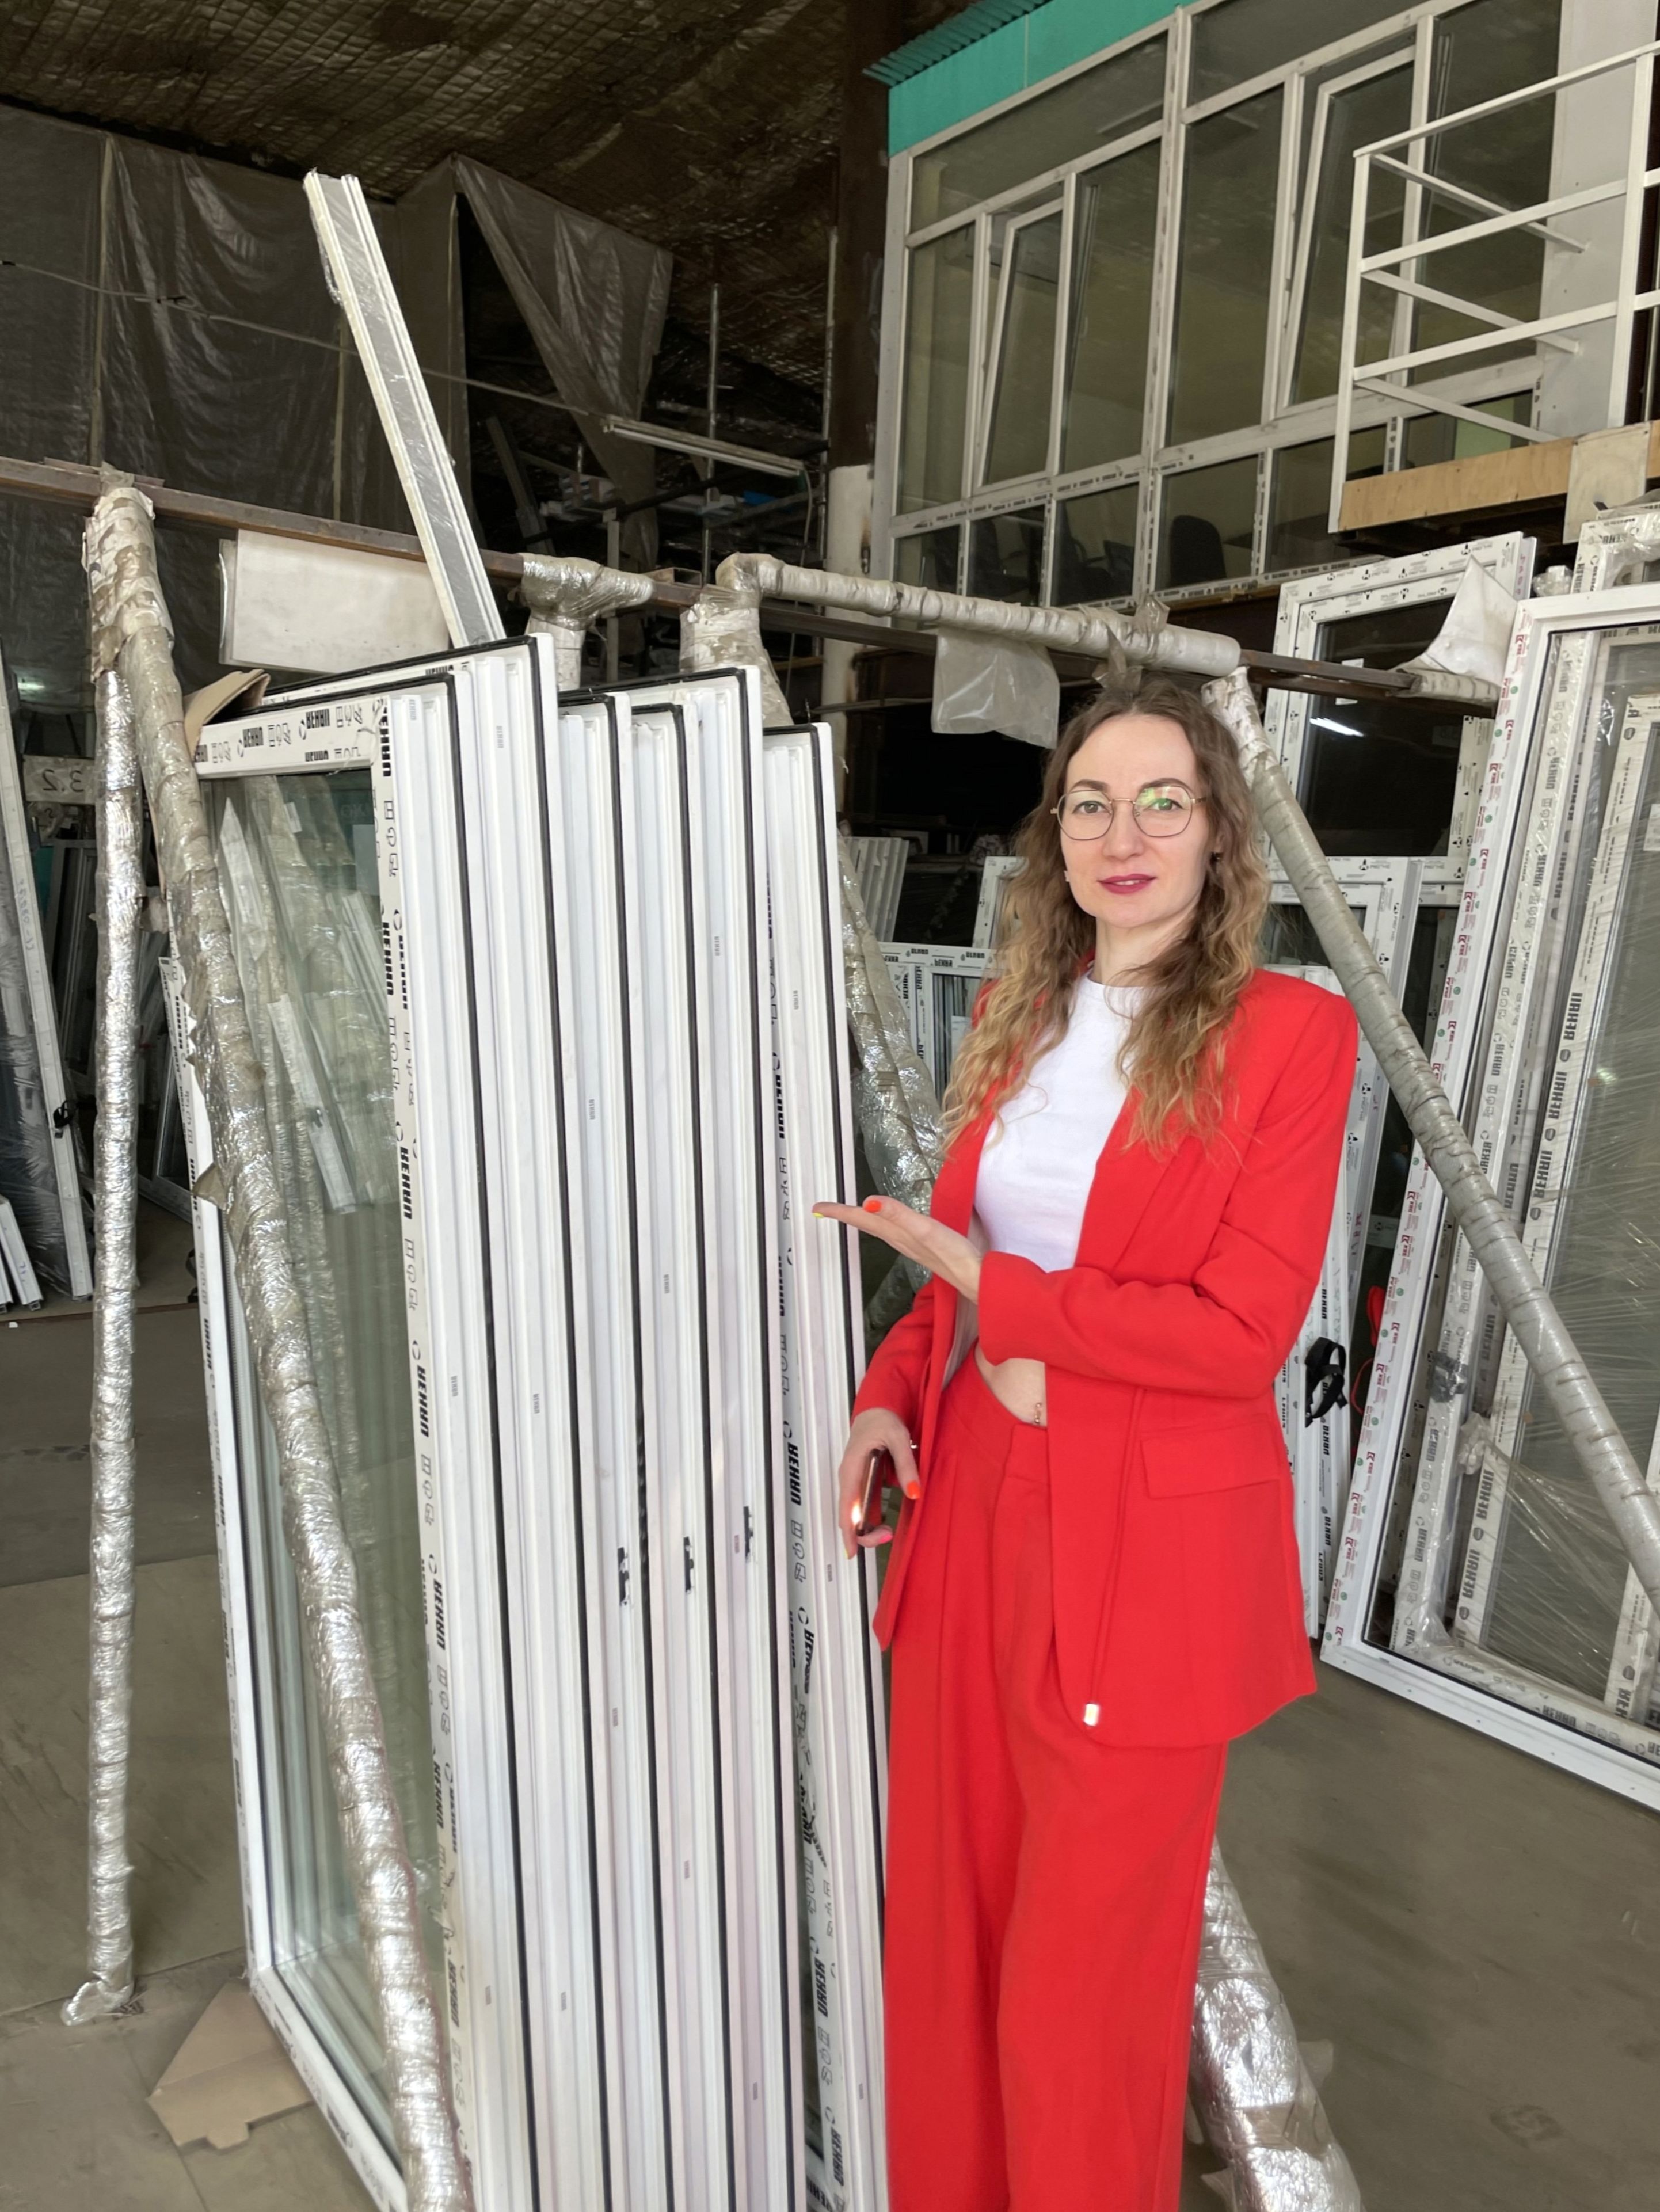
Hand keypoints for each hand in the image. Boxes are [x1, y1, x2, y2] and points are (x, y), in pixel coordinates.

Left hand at [812, 1195, 981, 1301]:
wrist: (975, 1278)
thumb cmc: (954, 1256)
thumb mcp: (924, 1230)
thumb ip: (897, 1214)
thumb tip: (868, 1202)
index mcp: (896, 1233)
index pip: (861, 1218)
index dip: (839, 1212)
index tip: (818, 1207)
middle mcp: (899, 1239)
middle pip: (865, 1223)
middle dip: (845, 1215)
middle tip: (825, 1209)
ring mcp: (910, 1244)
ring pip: (878, 1228)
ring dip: (862, 1219)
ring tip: (849, 1213)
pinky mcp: (923, 1246)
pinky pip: (894, 1232)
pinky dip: (884, 1224)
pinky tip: (888, 1224)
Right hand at [835, 1406, 918, 1560]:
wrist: (876, 1408)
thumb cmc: (882, 1420)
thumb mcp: (898, 1438)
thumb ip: (906, 1465)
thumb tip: (914, 1492)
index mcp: (851, 1469)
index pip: (846, 1507)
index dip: (848, 1531)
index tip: (853, 1551)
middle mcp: (848, 1478)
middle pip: (849, 1515)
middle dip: (864, 1533)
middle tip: (887, 1536)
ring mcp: (853, 1481)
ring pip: (855, 1513)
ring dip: (869, 1527)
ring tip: (888, 1533)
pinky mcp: (861, 1482)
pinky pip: (863, 1506)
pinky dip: (871, 1518)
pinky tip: (884, 1524)